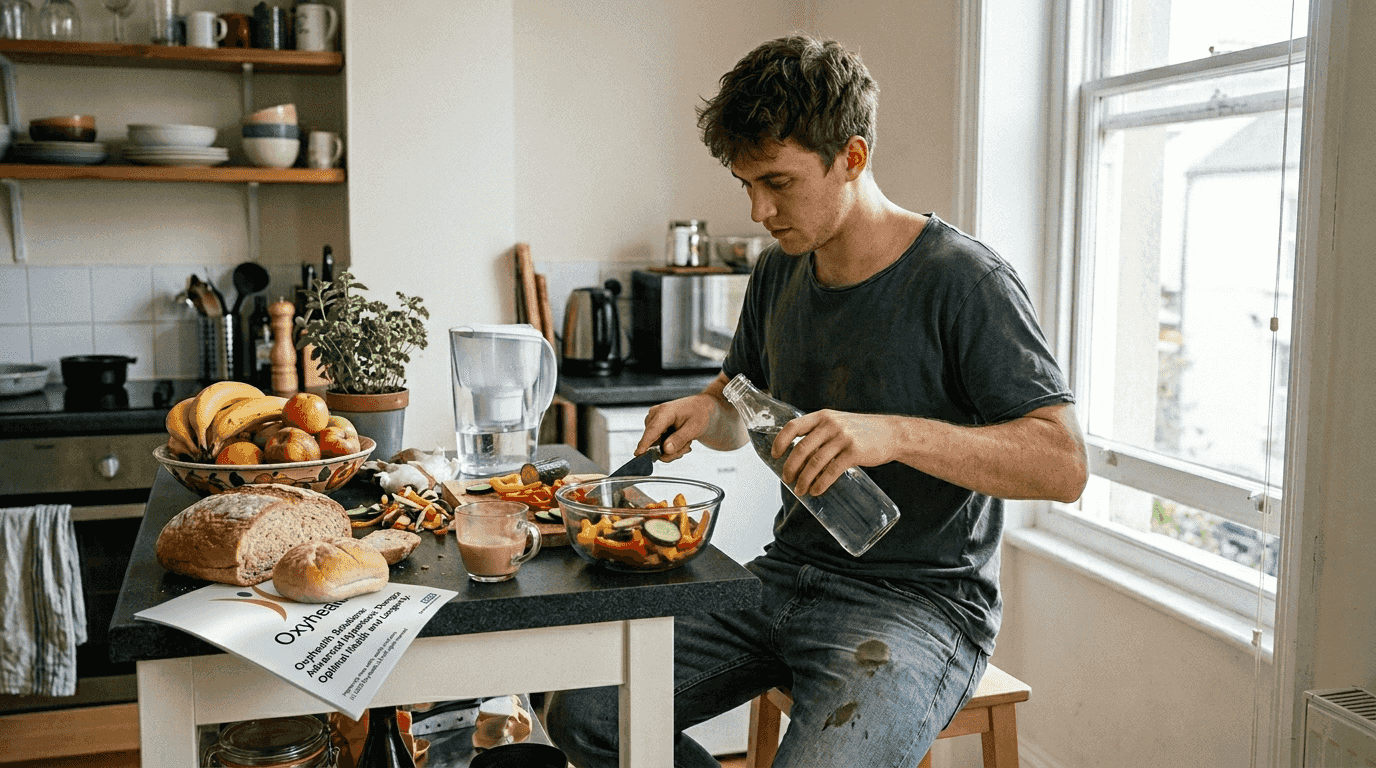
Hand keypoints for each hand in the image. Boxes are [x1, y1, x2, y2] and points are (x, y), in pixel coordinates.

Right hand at [636, 393, 718, 460]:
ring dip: (672, 449)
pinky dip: (670, 447)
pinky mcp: (654, 427)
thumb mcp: (694, 428)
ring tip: (686, 441)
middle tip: (687, 446)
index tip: (638, 454)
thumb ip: (679, 439)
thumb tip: (665, 450)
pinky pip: (657, 444)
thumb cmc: (699, 413)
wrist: (700, 408)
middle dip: (671, 450)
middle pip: (654, 442)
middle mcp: (655, 415)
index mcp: (665, 411)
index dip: (645, 444)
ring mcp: (653, 421)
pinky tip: (680, 441)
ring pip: (656, 446)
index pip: (652, 430)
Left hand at [775, 410, 898, 495]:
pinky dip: (821, 483)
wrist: (891, 433)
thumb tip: (798, 456)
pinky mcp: (854, 452)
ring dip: (804, 479)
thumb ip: (819, 433)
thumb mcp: (838, 423)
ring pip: (815, 462)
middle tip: (787, 479)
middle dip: (790, 467)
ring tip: (800, 490)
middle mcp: (830, 424)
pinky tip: (816, 490)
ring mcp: (842, 438)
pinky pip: (832, 470)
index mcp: (822, 416)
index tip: (775, 455)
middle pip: (801, 448)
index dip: (780, 441)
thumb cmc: (860, 431)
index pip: (793, 426)